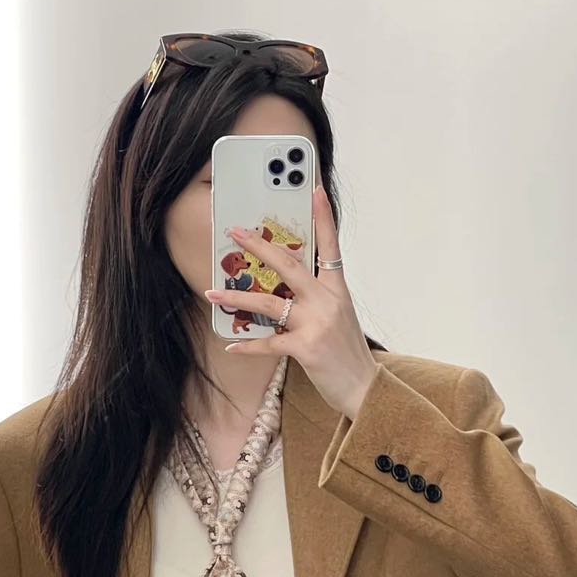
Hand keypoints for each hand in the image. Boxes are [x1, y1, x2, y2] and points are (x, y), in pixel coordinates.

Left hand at [203, 182, 378, 419]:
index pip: (330, 246)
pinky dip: (248, 346)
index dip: (323, 216)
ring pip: (269, 303)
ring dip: (237, 298)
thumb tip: (285, 289)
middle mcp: (327, 301)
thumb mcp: (340, 317)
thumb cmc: (347, 354)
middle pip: (289, 265)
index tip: (314, 188)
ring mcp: (317, 324)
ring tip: (213, 293)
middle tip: (235, 232)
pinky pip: (269, 343)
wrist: (364, 388)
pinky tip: (232, 345)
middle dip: (259, 246)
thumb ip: (317, 299)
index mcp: (337, 290)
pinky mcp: (306, 348)